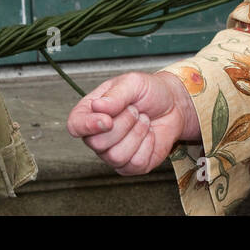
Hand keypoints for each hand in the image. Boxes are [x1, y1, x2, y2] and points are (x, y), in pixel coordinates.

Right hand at [66, 71, 199, 174]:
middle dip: (123, 124)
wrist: (173, 106)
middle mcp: (97, 135)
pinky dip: (148, 145)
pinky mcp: (130, 166)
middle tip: (135, 110)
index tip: (107, 120)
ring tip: (143, 120)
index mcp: (91, 111)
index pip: (75, 125)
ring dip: (137, 134)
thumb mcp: (133, 83)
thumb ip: (115, 95)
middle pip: (97, 143)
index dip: (87, 126)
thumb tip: (98, 106)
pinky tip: (149, 133)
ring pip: (116, 156)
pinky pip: (135, 163)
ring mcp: (112, 153)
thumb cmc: (149, 92)